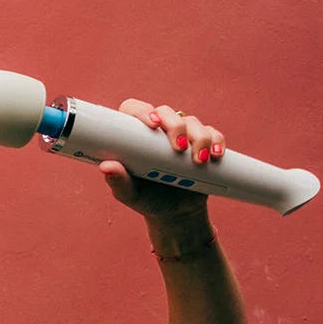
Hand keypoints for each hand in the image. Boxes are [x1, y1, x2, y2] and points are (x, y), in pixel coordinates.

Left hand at [102, 100, 225, 221]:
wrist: (176, 213)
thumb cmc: (148, 199)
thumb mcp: (130, 194)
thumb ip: (118, 181)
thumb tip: (106, 167)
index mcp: (135, 137)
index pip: (134, 111)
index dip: (142, 111)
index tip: (152, 125)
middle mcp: (158, 132)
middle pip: (166, 112)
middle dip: (175, 126)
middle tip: (179, 147)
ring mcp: (182, 135)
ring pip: (192, 122)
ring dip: (199, 137)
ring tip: (199, 160)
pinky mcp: (202, 143)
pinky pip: (212, 133)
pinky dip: (216, 142)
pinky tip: (215, 156)